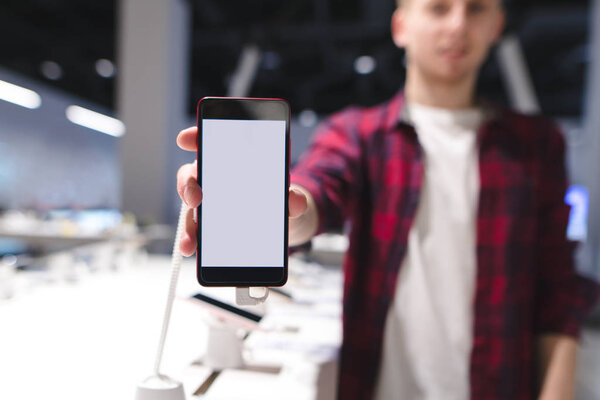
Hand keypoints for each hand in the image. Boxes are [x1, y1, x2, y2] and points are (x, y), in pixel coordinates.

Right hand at [175, 127, 307, 255]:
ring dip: (187, 222)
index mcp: (234, 162)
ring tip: (191, 239)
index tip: (185, 139)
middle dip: (188, 184)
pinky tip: (191, 248)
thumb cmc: (281, 201)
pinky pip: (195, 229)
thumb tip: (295, 200)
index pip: (210, 142)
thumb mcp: (291, 200)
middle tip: (195, 198)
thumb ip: (294, 199)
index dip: (196, 137)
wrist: (283, 225)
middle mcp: (216, 178)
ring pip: (190, 207)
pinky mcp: (208, 224)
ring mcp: (210, 202)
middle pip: (192, 175)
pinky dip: (191, 239)